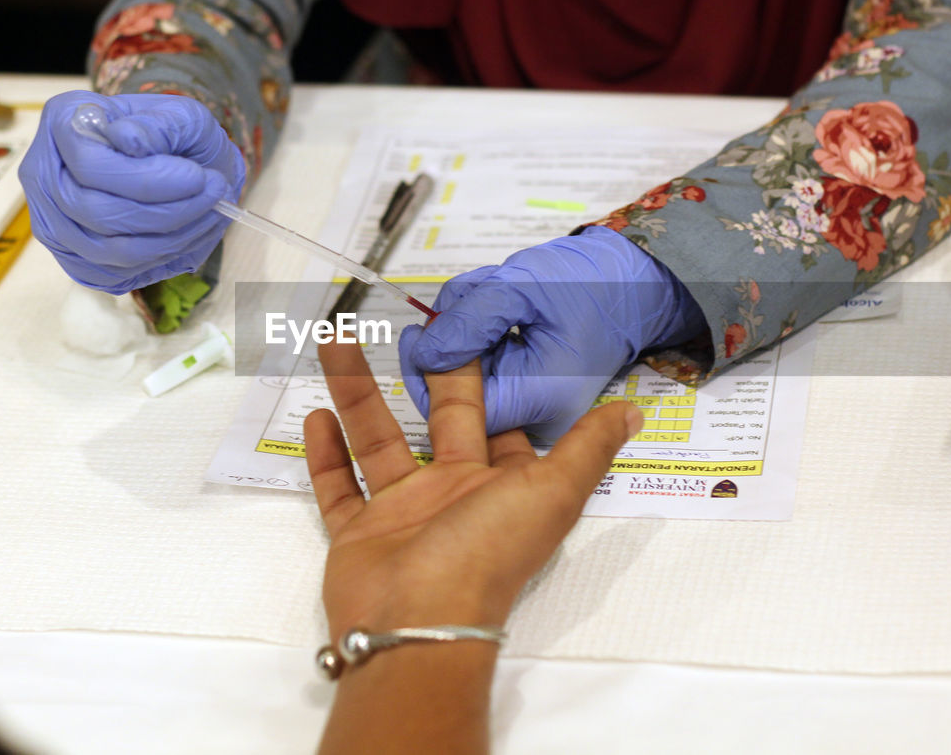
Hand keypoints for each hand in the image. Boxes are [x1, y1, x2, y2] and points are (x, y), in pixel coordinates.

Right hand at [17, 90, 244, 293]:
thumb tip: (129, 141)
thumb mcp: (180, 114)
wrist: (178, 164)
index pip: (89, 165)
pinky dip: (163, 260)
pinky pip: (118, 274)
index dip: (148, 179)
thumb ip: (160, 123)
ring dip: (174, 238)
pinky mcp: (76, 260)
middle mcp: (44, 175)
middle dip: (168, 212)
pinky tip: (192, 235)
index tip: (198, 176)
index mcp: (63, 122)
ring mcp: (54, 223)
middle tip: (216, 194)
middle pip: (97, 212)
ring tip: (213, 213)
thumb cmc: (176, 136)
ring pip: (111, 250)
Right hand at [305, 338, 640, 642]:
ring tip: (341, 341)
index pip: (503, 424)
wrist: (418, 622)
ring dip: (359, 394)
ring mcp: (403, 514)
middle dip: (432, 375)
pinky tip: (318, 414)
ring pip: (378, 441)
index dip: (497, 380)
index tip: (484, 332)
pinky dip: (326, 454)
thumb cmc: (486, 553)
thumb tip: (632, 412)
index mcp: (502, 486)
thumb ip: (588, 448)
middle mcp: (454, 495)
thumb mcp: (551, 492)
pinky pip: (340, 487)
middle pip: (440, 422)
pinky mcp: (359, 534)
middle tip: (420, 327)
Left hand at [398, 225, 705, 440]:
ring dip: (467, 332)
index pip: (458, 411)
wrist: (633, 285)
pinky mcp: (531, 391)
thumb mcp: (519, 289)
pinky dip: (483, 335)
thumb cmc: (589, 283)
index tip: (420, 333)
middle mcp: (537, 415)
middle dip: (452, 344)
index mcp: (539, 399)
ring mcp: (534, 406)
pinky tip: (497, 304)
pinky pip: (490, 370)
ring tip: (488, 291)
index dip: (430, 374)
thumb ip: (468, 321)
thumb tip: (425, 353)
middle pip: (461, 397)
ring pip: (472, 378)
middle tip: (456, 302)